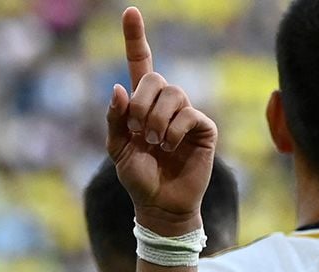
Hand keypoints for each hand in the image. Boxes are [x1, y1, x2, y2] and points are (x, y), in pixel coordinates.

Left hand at [107, 7, 216, 234]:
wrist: (159, 204)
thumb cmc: (138, 177)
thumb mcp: (117, 149)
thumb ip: (115, 119)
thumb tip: (119, 88)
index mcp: (141, 104)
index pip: (140, 64)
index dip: (135, 37)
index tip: (130, 12)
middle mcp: (165, 103)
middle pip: (155, 79)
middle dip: (140, 105)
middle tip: (137, 132)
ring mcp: (186, 113)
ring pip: (173, 94)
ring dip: (156, 120)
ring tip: (153, 143)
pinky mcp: (203, 127)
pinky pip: (188, 114)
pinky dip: (173, 131)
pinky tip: (169, 147)